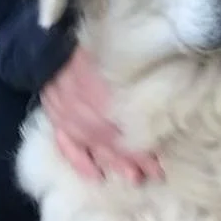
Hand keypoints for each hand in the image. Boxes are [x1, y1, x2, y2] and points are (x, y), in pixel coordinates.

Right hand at [40, 46, 161, 183]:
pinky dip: (81, 162)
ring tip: (134, 178)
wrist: (48, 42)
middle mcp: (87, 112)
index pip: (130, 127)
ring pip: (95, 146)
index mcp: (106, 95)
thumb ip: (143, 76)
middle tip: (155, 174)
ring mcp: (68, 118)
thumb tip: (172, 85)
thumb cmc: (94, 44)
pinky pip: (67, 146)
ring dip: (115, 163)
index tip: (164, 158)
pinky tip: (95, 176)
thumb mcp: (124, 54)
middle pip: (116, 140)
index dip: (147, 145)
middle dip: (136, 158)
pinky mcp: (55, 119)